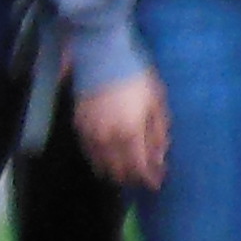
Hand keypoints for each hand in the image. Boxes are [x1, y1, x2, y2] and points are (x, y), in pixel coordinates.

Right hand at [75, 68, 172, 192]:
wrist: (101, 56)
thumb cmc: (136, 76)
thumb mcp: (156, 101)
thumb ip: (158, 132)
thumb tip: (160, 157)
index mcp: (131, 133)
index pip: (140, 168)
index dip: (149, 178)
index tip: (156, 183)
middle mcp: (109, 140)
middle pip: (121, 171)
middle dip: (134, 178)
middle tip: (143, 177)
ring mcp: (91, 135)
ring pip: (102, 166)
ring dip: (116, 173)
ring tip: (127, 172)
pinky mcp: (79, 127)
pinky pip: (89, 154)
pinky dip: (99, 161)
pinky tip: (107, 160)